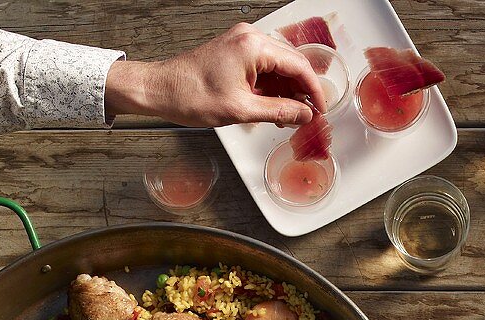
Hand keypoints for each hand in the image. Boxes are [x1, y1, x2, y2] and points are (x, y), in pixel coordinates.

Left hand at [106, 23, 327, 126]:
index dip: (314, 90)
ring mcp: (242, 42)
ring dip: (287, 92)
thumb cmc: (192, 95)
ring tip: (289, 117)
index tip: (321, 110)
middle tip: (309, 116)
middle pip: (291, 63)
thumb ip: (279, 111)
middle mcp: (250, 37)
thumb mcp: (242, 110)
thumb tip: (304, 115)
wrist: (162, 89)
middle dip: (302, 91)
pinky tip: (274, 107)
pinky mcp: (236, 51)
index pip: (298, 65)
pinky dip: (272, 87)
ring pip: (278, 67)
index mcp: (253, 46)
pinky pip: (264, 68)